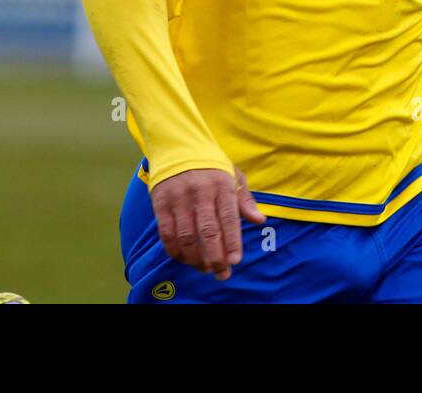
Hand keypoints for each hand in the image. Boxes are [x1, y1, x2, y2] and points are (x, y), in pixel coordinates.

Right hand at [150, 166, 265, 280]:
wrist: (178, 147)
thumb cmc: (212, 166)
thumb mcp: (234, 176)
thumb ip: (245, 200)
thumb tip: (260, 220)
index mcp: (222, 185)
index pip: (228, 218)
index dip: (232, 242)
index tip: (235, 261)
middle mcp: (200, 192)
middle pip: (208, 231)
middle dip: (215, 257)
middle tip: (221, 273)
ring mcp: (179, 198)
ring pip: (186, 236)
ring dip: (195, 258)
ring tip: (204, 268)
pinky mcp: (161, 203)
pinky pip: (167, 233)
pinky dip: (175, 250)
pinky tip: (184, 258)